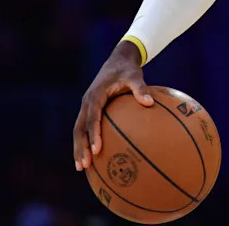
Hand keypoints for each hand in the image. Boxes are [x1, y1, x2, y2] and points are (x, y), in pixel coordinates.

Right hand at [72, 41, 153, 171]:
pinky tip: (92, 156)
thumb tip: (150, 103)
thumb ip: (141, 89)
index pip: (92, 118)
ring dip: (78, 148)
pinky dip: (85, 142)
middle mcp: (87, 102)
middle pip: (79, 129)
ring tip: (82, 167)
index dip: (93, 134)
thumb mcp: (135, 76)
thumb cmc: (128, 69)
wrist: (118, 60)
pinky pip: (85, 128)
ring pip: (78, 130)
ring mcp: (87, 107)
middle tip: (84, 165)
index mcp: (95, 95)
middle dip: (80, 147)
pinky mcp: (90, 110)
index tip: (97, 150)